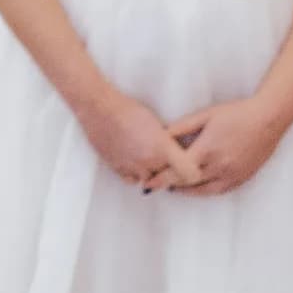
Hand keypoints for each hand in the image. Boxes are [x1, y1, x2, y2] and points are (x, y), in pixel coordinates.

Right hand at [78, 86, 204, 192]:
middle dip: (172, 173)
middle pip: (171, 180)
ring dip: (154, 174)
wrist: (100, 110)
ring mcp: (133, 168)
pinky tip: (136, 163)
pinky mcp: (118, 169)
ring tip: (151, 160)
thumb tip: (177, 152)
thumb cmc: (129, 110)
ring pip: (152, 182)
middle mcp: (149, 161)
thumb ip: (169, 143)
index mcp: (163, 147)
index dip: (192, 171)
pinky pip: (134, 181)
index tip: (190, 166)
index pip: (190, 173)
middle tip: (170, 163)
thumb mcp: (157, 123)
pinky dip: (137, 175)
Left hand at [162, 95, 288, 195]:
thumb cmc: (236, 113)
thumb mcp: (205, 115)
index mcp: (206, 150)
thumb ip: (182, 127)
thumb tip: (162, 135)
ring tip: (173, 188)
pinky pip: (220, 190)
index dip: (161, 177)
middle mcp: (219, 166)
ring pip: (203, 191)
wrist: (268, 119)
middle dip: (169, 185)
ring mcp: (232, 174)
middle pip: (187, 183)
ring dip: (186, 191)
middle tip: (155, 185)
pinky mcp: (242, 177)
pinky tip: (197, 188)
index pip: (177, 170)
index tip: (148, 180)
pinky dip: (205, 191)